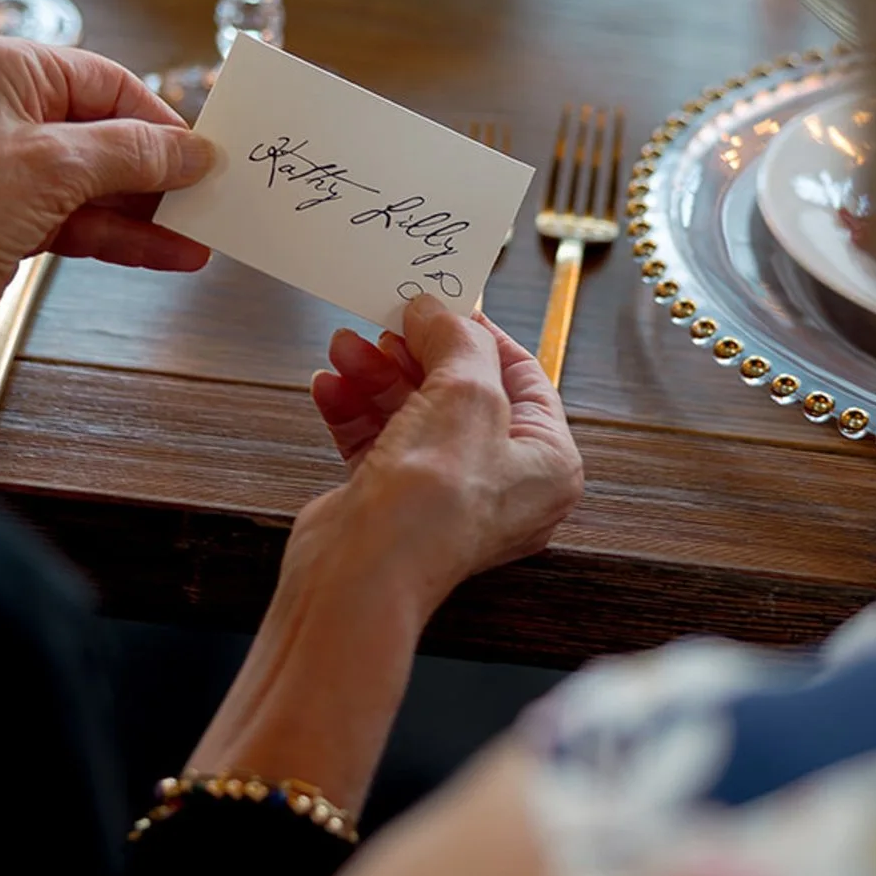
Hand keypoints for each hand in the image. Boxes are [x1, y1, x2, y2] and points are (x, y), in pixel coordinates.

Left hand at [0, 38, 213, 396]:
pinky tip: (172, 253)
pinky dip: (129, 237)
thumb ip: (133, 154)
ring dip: (152, 210)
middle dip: (161, 170)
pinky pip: (88, 221)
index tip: (205, 152)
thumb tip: (195, 152)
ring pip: (103, 183)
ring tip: (205, 230)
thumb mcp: (54, 167)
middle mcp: (10, 113)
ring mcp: (13, 170)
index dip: (160, 119)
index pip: (108, 82)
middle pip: (109, 133)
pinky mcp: (16, 220)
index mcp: (9, 71)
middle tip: (213, 192)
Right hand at [181, 297, 583, 809]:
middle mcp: (502, 483)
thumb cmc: (433, 499)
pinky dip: (354, 410)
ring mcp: (445, 495)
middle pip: (460, 392)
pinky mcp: (394, 504)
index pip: (523, 377)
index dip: (480, 334)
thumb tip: (439, 311)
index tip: (444, 302)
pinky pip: (377, 442)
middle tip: (386, 320)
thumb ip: (457, 341)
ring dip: (376, 374)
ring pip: (412, 414)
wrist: (362, 573)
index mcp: (547, 464)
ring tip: (345, 346)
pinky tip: (329, 385)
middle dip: (415, 353)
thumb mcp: (467, 395)